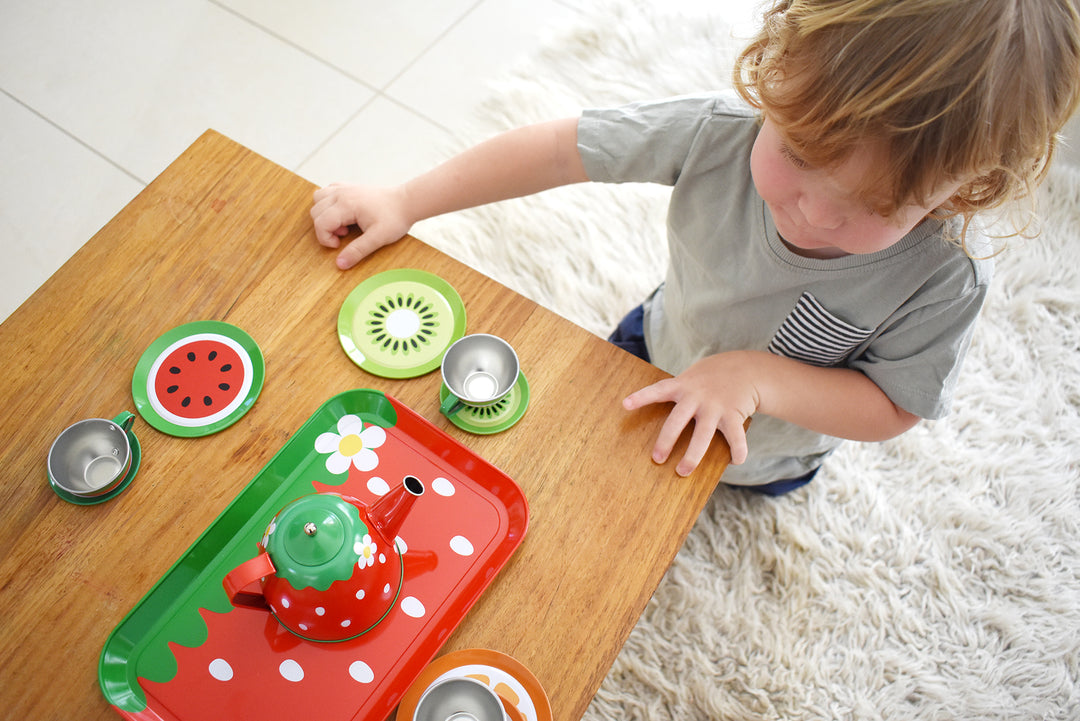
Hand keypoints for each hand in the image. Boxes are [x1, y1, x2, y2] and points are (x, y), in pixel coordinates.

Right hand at [310, 183, 412, 268]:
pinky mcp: (348, 187)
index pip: (321, 222)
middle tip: (345, 235)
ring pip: (318, 199)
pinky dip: (328, 204)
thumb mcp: (378, 238)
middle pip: (316, 212)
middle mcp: (341, 193)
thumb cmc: (395, 218)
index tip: (339, 245)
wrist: (406, 202)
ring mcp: (344, 188)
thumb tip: (340, 264)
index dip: (325, 238)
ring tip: (343, 224)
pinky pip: (327, 192)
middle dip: (325, 228)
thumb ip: (358, 251)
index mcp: (347, 204)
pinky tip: (343, 214)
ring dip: (324, 215)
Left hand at [622, 352, 760, 475]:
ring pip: (702, 435)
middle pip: (677, 420)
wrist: (747, 368)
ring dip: (693, 456)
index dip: (642, 397)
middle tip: (657, 459)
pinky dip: (737, 451)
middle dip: (666, 441)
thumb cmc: (710, 378)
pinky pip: (735, 437)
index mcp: (682, 386)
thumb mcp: (691, 378)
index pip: (658, 390)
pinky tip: (735, 461)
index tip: (625, 404)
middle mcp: (697, 396)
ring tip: (683, 472)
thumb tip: (663, 427)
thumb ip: (677, 396)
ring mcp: (715, 405)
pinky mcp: (734, 414)